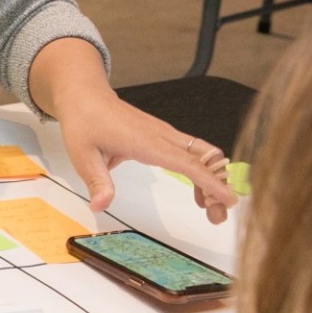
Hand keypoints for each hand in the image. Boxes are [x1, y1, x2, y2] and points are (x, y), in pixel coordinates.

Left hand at [31, 39, 236, 222]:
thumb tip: (101, 205)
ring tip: (212, 210)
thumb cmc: (85, 121)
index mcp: (146, 141)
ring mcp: (165, 134)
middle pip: (205, 160)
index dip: (211, 182)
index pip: (188, 164)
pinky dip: (203, 172)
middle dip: (218, 187)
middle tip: (218, 216)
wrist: (86, 96)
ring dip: (213, 181)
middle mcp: (162, 136)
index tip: (228, 199)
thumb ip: (97, 181)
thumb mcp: (83, 155)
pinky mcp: (164, 136)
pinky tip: (200, 193)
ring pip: (203, 156)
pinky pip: (193, 154)